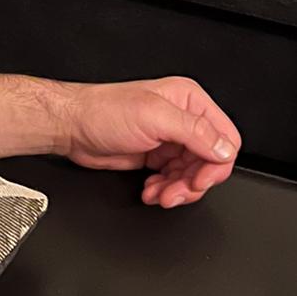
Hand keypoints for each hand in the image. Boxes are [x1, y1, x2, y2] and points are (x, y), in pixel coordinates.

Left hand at [0, 73, 239, 208]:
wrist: (71, 126)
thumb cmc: (103, 111)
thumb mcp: (154, 117)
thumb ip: (194, 132)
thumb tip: (224, 149)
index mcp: (189, 101)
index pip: (225, 138)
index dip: (217, 164)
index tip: (199, 180)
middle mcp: (183, 119)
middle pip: (209, 162)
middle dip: (193, 182)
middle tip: (174, 192)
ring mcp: (169, 140)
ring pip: (191, 175)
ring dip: (177, 190)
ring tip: (159, 194)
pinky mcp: (155, 157)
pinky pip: (174, 180)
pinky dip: (165, 190)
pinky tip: (151, 191)